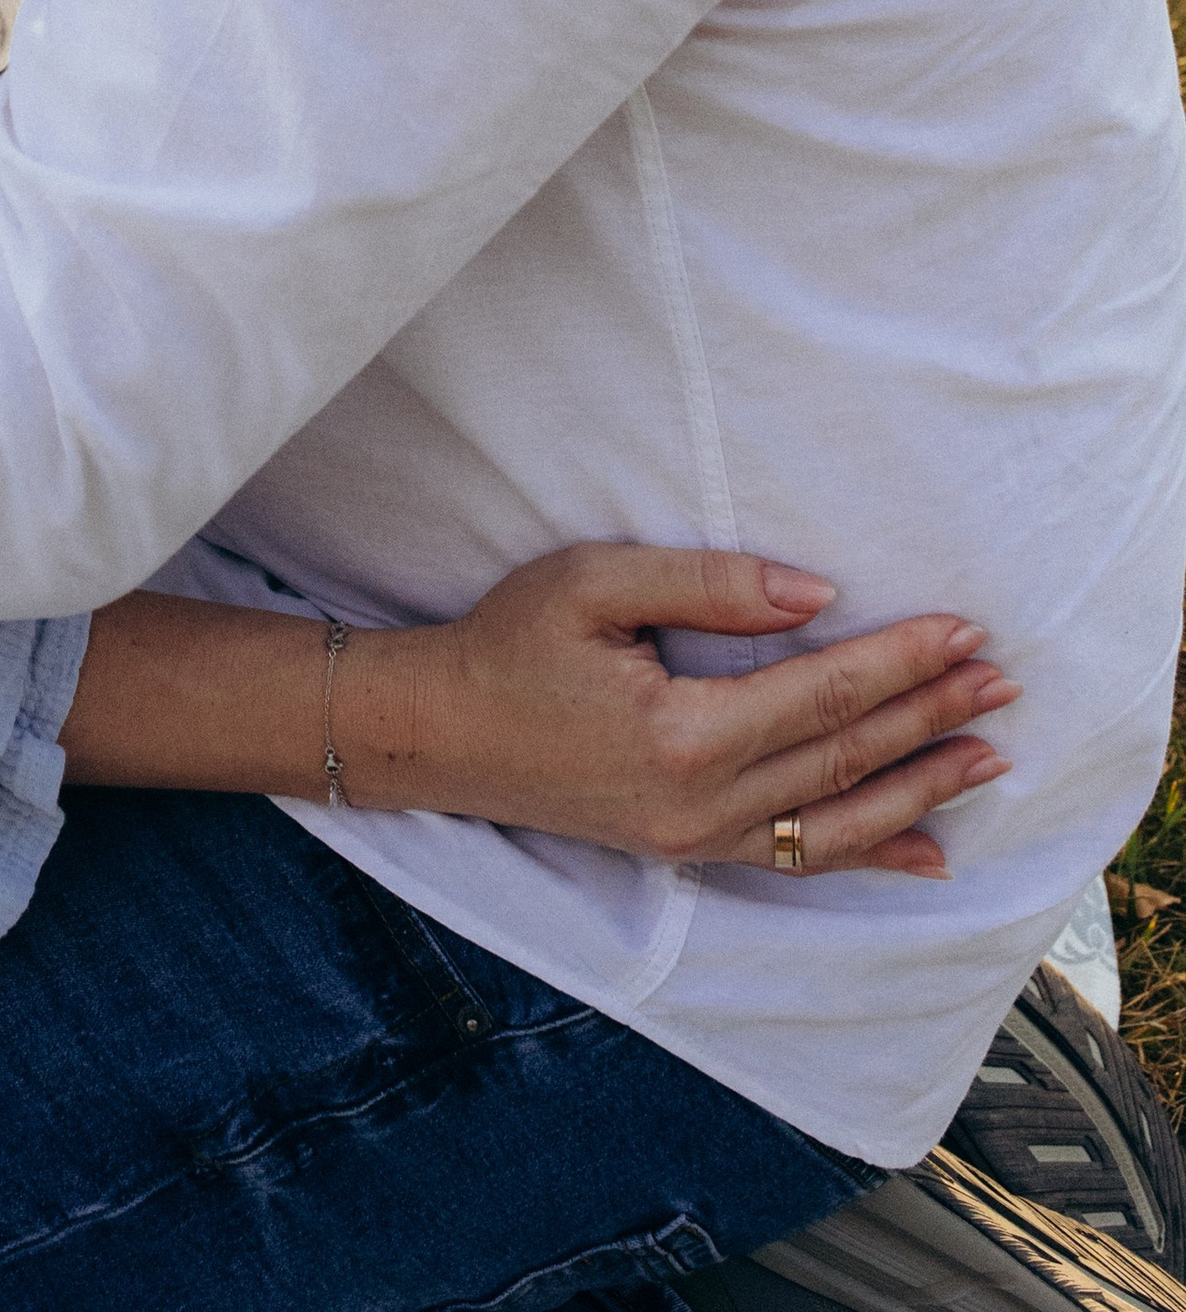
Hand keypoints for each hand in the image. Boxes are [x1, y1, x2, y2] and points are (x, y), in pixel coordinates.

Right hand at [345, 544, 1015, 877]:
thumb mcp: (592, 582)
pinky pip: (800, 859)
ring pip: (839, 818)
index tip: (963, 631)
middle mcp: (702, 802)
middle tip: (1002, 681)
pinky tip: (927, 849)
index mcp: (682, 732)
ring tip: (991, 755)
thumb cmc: (508, 643)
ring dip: (923, 787)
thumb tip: (816, 593)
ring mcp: (698, 839)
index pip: (823, 694)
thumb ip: (707, 584)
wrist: (438, 733)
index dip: (900, 662)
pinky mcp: (690, 851)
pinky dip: (870, 853)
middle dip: (932, 716)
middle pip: (846, 757)